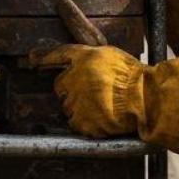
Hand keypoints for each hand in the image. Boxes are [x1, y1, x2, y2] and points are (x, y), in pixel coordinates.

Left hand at [30, 43, 145, 137]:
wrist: (145, 99)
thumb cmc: (134, 78)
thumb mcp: (111, 55)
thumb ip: (90, 57)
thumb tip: (76, 58)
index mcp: (84, 57)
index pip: (58, 54)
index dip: (44, 57)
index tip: (32, 59)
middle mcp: (75, 77)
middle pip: (60, 85)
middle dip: (71, 90)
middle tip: (94, 93)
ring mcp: (76, 100)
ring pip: (68, 106)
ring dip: (80, 107)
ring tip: (103, 106)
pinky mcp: (81, 121)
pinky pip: (75, 123)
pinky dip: (86, 123)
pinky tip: (101, 118)